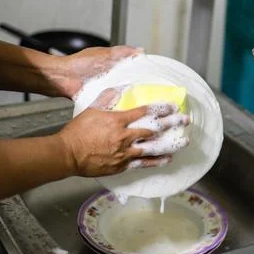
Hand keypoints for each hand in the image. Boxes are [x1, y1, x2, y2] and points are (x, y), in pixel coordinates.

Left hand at [57, 46, 143, 99]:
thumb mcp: (103, 54)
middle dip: (138, 85)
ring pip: (124, 93)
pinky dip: (118, 102)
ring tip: (140, 97)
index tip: (153, 74)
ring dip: (129, 95)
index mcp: (114, 65)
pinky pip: (113, 102)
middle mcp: (112, 77)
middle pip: (131, 82)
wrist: (62, 78)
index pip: (133, 68)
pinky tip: (125, 103)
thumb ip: (121, 52)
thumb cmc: (78, 63)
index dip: (143, 71)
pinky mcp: (102, 99)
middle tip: (149, 88)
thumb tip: (139, 50)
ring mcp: (107, 89)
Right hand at [57, 87, 189, 177]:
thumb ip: (108, 98)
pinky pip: (143, 164)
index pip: (144, 112)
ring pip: (153, 148)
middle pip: (153, 129)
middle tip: (186, 121)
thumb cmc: (78, 131)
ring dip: (170, 144)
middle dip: (172, 124)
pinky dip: (156, 161)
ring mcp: (125, 153)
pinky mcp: (122, 166)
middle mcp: (125, 137)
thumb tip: (121, 88)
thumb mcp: (92, 109)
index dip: (161, 108)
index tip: (173, 107)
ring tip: (184, 141)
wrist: (67, 154)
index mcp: (118, 120)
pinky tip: (167, 159)